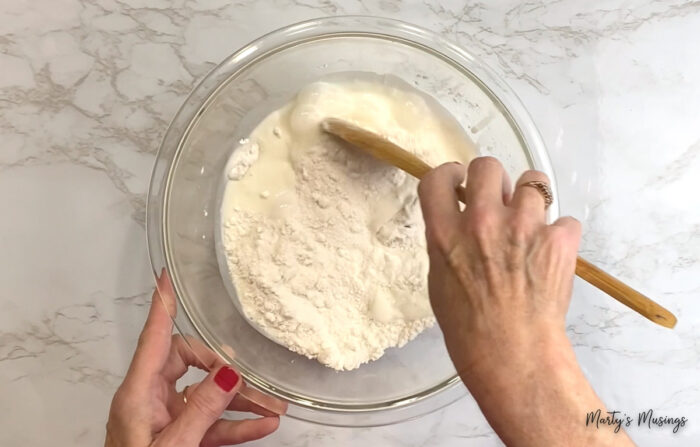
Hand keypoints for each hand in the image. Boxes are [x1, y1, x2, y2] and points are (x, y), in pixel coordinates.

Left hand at [105, 272, 286, 446]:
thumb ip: (201, 410)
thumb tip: (229, 374)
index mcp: (138, 393)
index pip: (154, 337)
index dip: (163, 303)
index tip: (169, 276)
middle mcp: (150, 399)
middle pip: (193, 363)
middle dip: (229, 372)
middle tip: (258, 384)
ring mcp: (166, 418)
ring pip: (209, 395)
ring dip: (242, 403)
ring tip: (274, 409)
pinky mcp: (179, 436)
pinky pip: (212, 422)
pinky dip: (236, 424)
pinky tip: (262, 426)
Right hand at [418, 157, 633, 445]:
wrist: (513, 354)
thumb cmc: (469, 328)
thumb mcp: (439, 280)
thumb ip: (447, 243)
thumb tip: (459, 222)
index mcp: (446, 234)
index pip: (437, 179)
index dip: (448, 174)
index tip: (456, 181)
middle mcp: (482, 221)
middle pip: (487, 165)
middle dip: (492, 179)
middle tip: (497, 199)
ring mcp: (523, 227)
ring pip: (533, 180)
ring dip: (530, 200)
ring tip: (530, 225)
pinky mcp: (558, 239)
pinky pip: (564, 219)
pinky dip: (559, 233)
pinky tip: (551, 254)